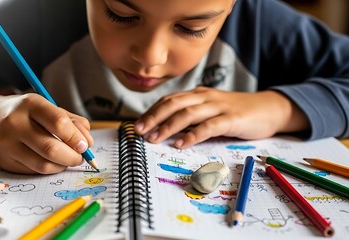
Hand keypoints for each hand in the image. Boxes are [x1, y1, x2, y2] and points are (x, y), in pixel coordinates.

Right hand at [0, 93, 92, 173]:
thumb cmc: (26, 113)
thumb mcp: (47, 107)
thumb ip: (72, 121)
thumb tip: (88, 142)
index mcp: (30, 104)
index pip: (58, 123)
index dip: (76, 137)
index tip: (85, 145)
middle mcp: (15, 124)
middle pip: (51, 148)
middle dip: (73, 156)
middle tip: (81, 157)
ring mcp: (7, 144)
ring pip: (44, 165)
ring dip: (63, 166)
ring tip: (69, 159)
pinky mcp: (5, 162)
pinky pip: (35, 171)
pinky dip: (51, 169)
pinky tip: (54, 162)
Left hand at [134, 87, 309, 147]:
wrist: (269, 109)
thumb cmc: (236, 113)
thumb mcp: (210, 111)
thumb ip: (192, 118)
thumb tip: (168, 130)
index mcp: (198, 95)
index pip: (169, 100)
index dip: (152, 112)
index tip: (138, 125)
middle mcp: (205, 97)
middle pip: (173, 104)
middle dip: (154, 117)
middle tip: (139, 131)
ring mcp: (218, 107)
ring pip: (188, 114)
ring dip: (168, 126)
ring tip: (155, 138)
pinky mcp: (232, 119)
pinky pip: (209, 126)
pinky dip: (193, 135)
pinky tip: (181, 143)